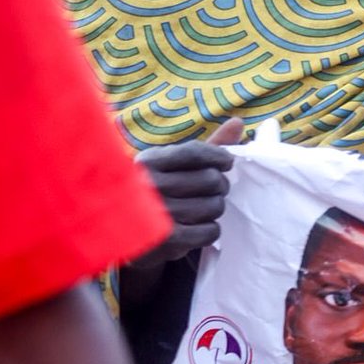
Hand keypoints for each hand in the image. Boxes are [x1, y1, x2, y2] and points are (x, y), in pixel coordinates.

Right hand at [133, 118, 243, 265]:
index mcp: (149, 162)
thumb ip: (206, 147)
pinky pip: (209, 231)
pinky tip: (198, 228)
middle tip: (214, 190)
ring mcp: (157, 214)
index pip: (194, 153)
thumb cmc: (157, 191)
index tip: (227, 163)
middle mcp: (149, 185)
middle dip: (220, 185)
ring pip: (213, 206)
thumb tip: (238, 122)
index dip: (218, 156)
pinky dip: (211, 230)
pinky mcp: (166, 241)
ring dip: (215, 208)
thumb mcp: (172, 165)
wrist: (125, 235)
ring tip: (202, 208)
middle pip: (210, 179)